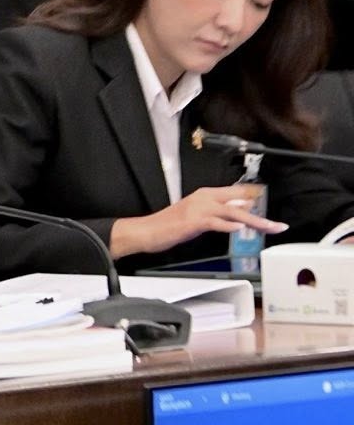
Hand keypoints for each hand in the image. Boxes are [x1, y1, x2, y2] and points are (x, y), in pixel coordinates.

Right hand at [112, 185, 285, 257]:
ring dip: (254, 222)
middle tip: (278, 226)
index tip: (271, 211)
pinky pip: (216, 222)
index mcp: (205, 194)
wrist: (146, 231)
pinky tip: (239, 229)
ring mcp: (199, 209)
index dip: (255, 200)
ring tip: (269, 229)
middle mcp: (204, 198)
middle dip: (261, 215)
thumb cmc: (169, 226)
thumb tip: (240, 211)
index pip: (236, 193)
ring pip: (233, 213)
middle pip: (240, 204)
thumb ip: (218, 213)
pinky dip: (229, 226)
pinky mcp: (193, 221)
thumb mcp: (197, 216)